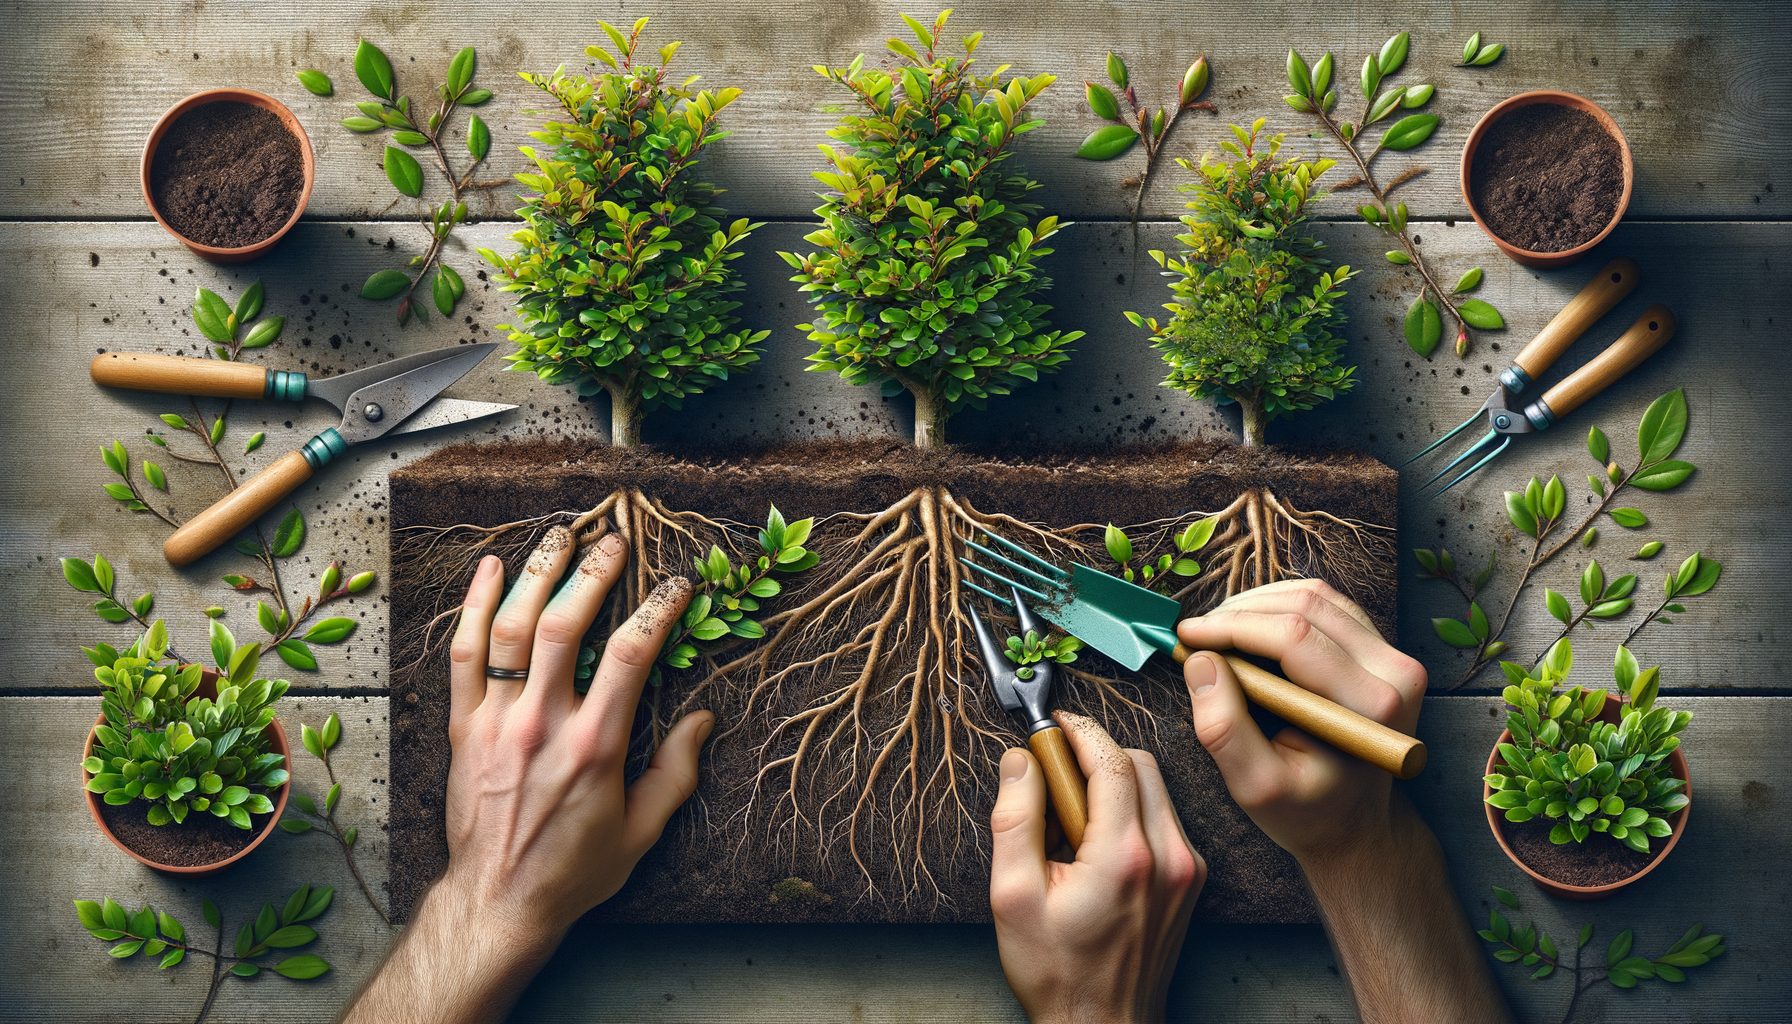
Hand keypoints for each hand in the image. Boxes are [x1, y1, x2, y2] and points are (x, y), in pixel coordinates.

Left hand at [442, 526, 712, 936]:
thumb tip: (704, 720)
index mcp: (595, 746)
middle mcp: (543, 724)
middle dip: (594, 572)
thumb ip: (677, 773)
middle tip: (614, 538)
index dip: (659, 609)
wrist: (498, 901)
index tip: (678, 586)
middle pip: (567, 625)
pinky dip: (474, 606)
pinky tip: (491, 569)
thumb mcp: (643, 831)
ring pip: (512, 629)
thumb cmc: (575, 870)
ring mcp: (498, 722)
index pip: (633, 655)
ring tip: (559, 535)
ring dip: (537, 573)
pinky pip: (464, 655)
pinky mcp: (465, 728)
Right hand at [989, 712, 1203, 1023]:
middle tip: (1054, 777)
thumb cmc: (1056, 971)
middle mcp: (1167, 856)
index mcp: (1124, 857)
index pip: (1112, 761)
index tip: (1053, 725)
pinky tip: (1097, 843)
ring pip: (1156, 787)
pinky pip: (1164, 818)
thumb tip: (1020, 762)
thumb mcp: (1013, 896)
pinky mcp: (1191, 878)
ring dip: (1114, 782)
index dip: (1079, 731)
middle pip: (1140, 764)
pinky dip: (1131, 810)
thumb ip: (1015, 819)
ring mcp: (1186, 868)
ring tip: (1071, 820)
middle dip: (1095, 754)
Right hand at [1177, 578, 1426, 868]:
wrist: (1354, 822)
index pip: (1294, 637)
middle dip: (1239, 612)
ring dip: (1256, 605)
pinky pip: (1325, 604)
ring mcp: (1393, 656)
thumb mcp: (1256, 786)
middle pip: (1306, 605)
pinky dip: (1278, 607)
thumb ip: (1224, 728)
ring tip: (1217, 633)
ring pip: (1315, 595)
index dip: (1232, 627)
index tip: (1184, 635)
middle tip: (1195, 635)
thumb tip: (1199, 661)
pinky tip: (1247, 631)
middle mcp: (1394, 673)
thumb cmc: (1306, 811)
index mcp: (1370, 708)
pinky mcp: (1382, 647)